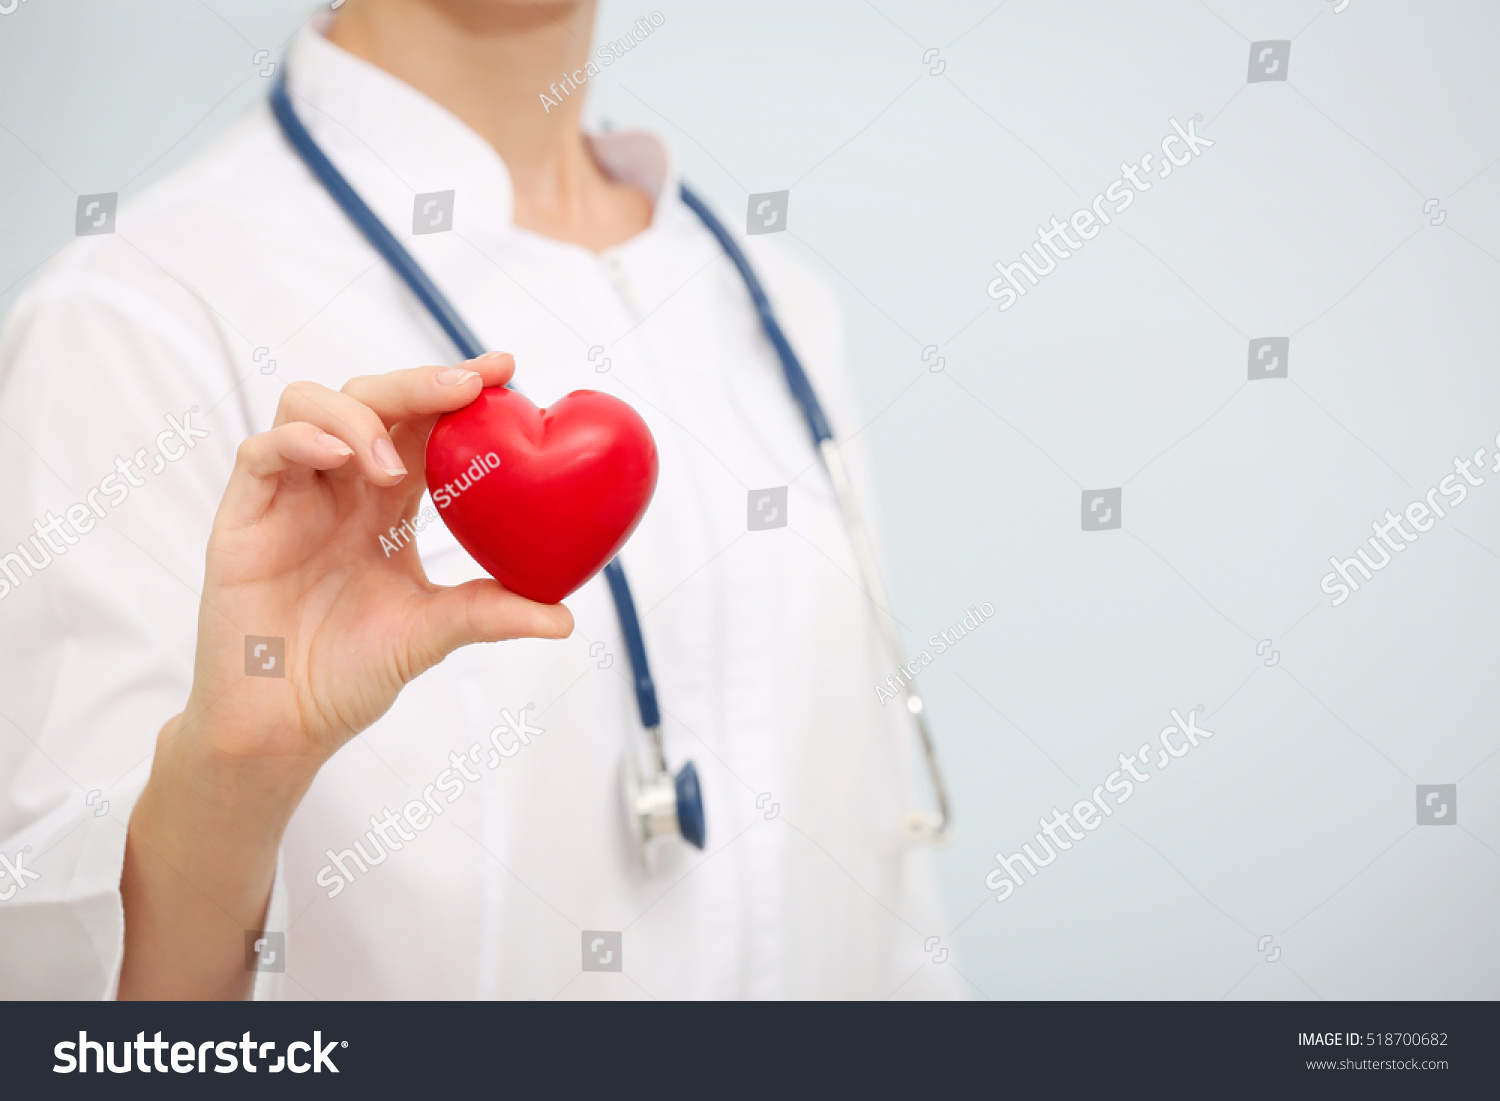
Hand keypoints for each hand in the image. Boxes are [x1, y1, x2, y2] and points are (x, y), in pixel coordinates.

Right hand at [179, 351, 572, 769]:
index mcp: (387, 503)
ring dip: (358, 416)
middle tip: (465, 387)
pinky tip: (338, 460)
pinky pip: (262, 453)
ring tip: (392, 466)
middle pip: (371, 398)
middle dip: (418, 383)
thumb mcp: (432, 634)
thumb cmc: (350, 673)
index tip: (506, 370)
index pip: (423, 425)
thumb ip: (490, 613)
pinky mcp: (245, 517)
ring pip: (310, 405)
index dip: (457, 392)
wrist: (284, 724)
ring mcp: (290, 496)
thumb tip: (566, 618)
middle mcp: (340, 487)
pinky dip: (300, 441)